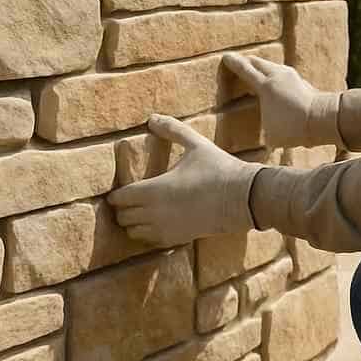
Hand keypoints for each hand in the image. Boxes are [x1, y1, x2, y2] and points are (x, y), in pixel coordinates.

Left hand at [108, 115, 262, 246]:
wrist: (244, 198)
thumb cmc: (219, 169)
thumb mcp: (196, 144)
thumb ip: (172, 130)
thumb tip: (152, 118)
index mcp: (155, 189)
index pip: (120, 198)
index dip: (116, 194)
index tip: (120, 188)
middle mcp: (155, 213)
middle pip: (122, 217)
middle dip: (122, 209)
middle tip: (129, 199)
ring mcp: (167, 229)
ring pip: (134, 233)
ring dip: (133, 223)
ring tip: (141, 211)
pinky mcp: (179, 239)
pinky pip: (151, 242)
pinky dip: (148, 234)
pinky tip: (158, 222)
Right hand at [222, 52, 334, 147]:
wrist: (324, 120)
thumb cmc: (294, 127)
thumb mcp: (270, 134)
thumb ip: (262, 129)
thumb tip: (262, 135)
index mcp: (265, 86)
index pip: (245, 70)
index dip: (233, 63)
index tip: (225, 57)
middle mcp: (277, 75)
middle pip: (258, 62)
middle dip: (246, 62)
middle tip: (238, 64)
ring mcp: (291, 76)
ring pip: (271, 66)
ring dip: (262, 68)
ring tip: (256, 74)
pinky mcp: (302, 82)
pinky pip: (282, 74)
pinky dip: (274, 76)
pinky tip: (275, 84)